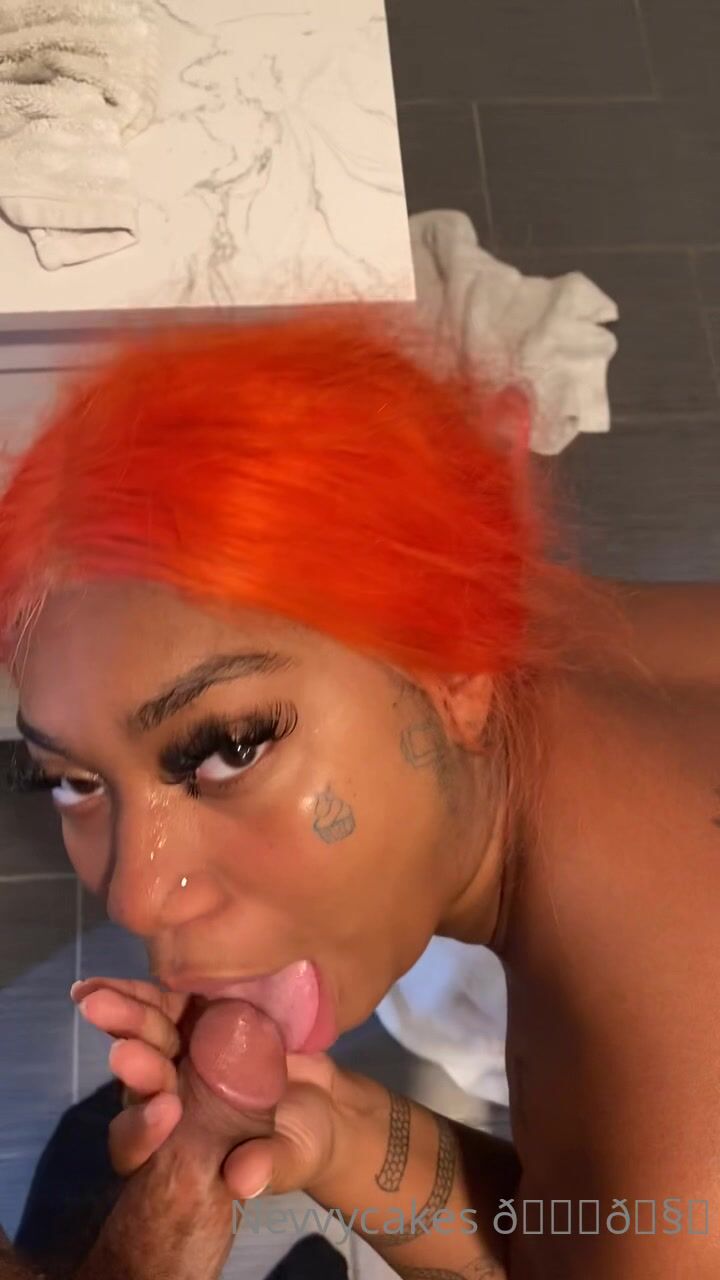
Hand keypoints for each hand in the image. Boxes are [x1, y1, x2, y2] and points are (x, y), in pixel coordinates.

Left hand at [72, 977, 347, 1201]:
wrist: (321, 1093)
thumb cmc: (301, 1140)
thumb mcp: (291, 1158)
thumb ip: (267, 1168)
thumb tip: (245, 1182)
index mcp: (177, 1142)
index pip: (143, 1143)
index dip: (144, 1130)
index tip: (168, 1112)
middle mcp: (167, 1095)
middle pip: (140, 1079)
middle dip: (133, 1064)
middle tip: (125, 1053)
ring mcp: (179, 1053)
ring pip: (146, 1034)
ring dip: (126, 1017)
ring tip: (98, 1000)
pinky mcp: (195, 1015)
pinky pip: (167, 1000)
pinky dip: (145, 989)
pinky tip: (112, 974)